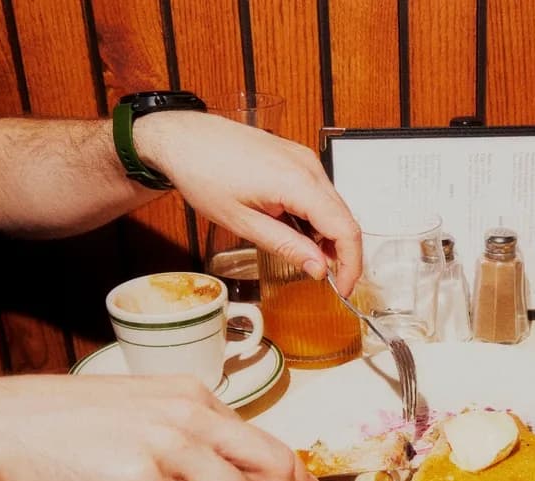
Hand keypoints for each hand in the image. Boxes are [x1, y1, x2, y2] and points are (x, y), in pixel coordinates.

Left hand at [136, 111, 363, 294]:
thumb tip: (318, 268)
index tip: (343, 287)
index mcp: (298, 182)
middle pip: (344, 218)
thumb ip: (286, 246)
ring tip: (301, 254)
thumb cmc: (203, 174)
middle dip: (341, 253)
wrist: (183, 139)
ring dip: (327, 235)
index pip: (345, 229)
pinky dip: (315, 217)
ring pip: (333, 206)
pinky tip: (294, 229)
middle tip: (325, 278)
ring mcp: (304, 159)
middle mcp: (308, 166)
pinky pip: (319, 193)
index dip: (351, 264)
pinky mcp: (296, 158)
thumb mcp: (243, 223)